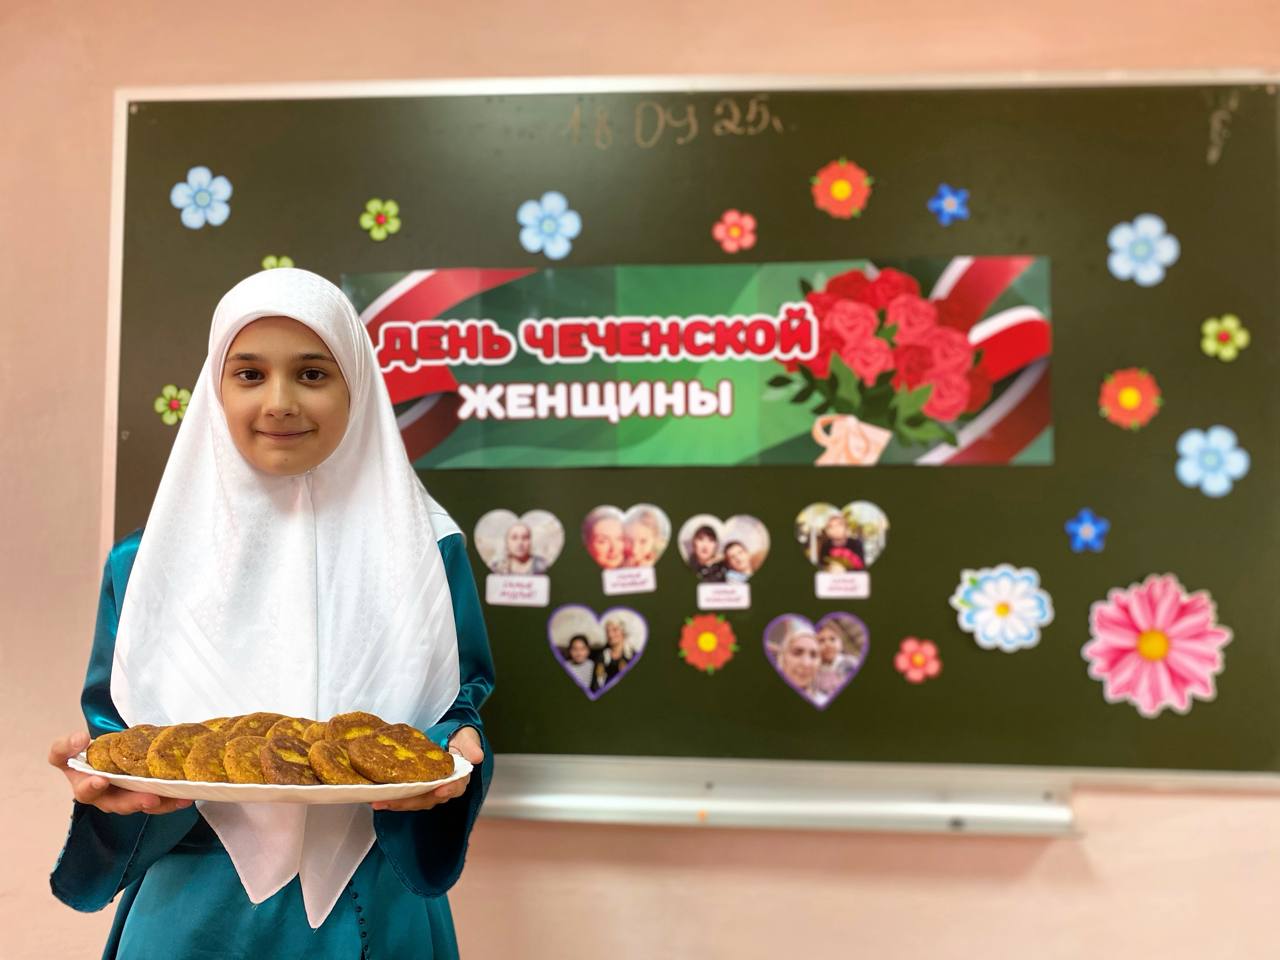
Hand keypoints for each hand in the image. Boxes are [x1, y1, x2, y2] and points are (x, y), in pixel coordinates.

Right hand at [49, 732, 192, 815]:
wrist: (102, 755)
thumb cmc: (84, 756)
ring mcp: (126, 798)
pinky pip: (157, 802)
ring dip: (159, 804)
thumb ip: (67, 746)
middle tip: (150, 799)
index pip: (84, 790)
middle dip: (133, 802)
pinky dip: (171, 801)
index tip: (101, 780)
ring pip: (141, 805)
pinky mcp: (144, 795)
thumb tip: (80, 740)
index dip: (91, 786)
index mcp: (84, 786)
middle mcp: (105, 797)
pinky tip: (185, 798)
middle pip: (117, 804)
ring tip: (174, 799)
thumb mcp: (69, 748)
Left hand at [370, 726, 483, 812]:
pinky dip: (391, 798)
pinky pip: (405, 797)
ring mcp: (429, 791)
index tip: (439, 791)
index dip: (448, 790)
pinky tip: (376, 797)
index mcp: (459, 779)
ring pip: (414, 801)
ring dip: (396, 803)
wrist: (449, 738)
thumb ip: (471, 747)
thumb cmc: (460, 739)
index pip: (456, 787)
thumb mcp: (467, 739)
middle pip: (428, 799)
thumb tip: (478, 757)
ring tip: (377, 802)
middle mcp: (444, 789)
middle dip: (409, 802)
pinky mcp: (416, 790)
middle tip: (391, 801)